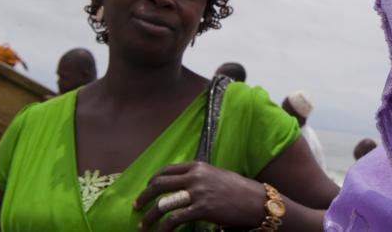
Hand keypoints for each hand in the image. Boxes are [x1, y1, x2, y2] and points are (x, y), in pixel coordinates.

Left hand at [134, 161, 266, 231]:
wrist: (255, 201)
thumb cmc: (237, 190)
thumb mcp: (216, 175)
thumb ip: (198, 177)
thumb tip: (180, 186)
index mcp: (198, 166)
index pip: (167, 170)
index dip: (152, 180)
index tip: (146, 190)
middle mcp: (195, 177)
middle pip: (159, 184)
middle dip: (144, 197)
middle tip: (136, 207)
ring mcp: (198, 193)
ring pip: (163, 203)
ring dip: (149, 216)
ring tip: (142, 225)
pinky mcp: (202, 209)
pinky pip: (174, 220)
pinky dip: (163, 228)